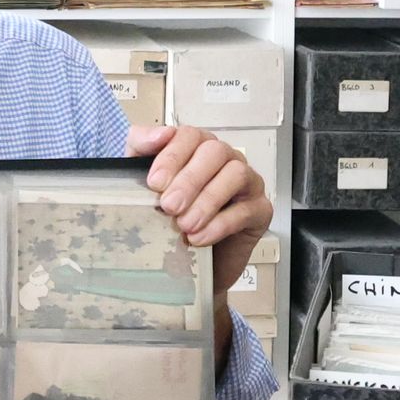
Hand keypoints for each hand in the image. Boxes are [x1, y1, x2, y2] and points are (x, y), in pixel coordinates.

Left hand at [129, 121, 271, 295]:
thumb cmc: (168, 219)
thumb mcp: (142, 182)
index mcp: (198, 148)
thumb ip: (140, 149)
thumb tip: (158, 134)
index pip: (190, 136)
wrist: (188, 265)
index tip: (155, 182)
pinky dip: (220, 225)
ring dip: (207, 200)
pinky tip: (198, 238)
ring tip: (184, 225)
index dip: (172, 156)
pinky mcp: (259, 211)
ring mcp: (247, 183)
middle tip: (169, 206)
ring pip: (236, 175)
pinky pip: (246, 210)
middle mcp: (225, 160)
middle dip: (189, 179)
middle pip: (215, 152)